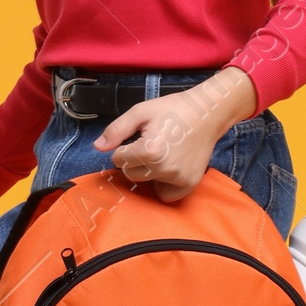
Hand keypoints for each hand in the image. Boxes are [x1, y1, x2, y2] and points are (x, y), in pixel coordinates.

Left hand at [96, 68, 258, 202]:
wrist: (208, 113)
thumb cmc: (174, 109)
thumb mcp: (141, 112)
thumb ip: (117, 130)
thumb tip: (97, 147)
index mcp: (149, 150)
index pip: (118, 159)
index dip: (125, 147)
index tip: (139, 137)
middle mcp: (163, 168)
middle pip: (131, 173)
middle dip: (135, 160)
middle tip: (150, 144)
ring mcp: (177, 178)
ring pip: (146, 183)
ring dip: (148, 172)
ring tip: (162, 153)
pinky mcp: (188, 184)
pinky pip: (165, 195)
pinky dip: (163, 185)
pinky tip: (168, 168)